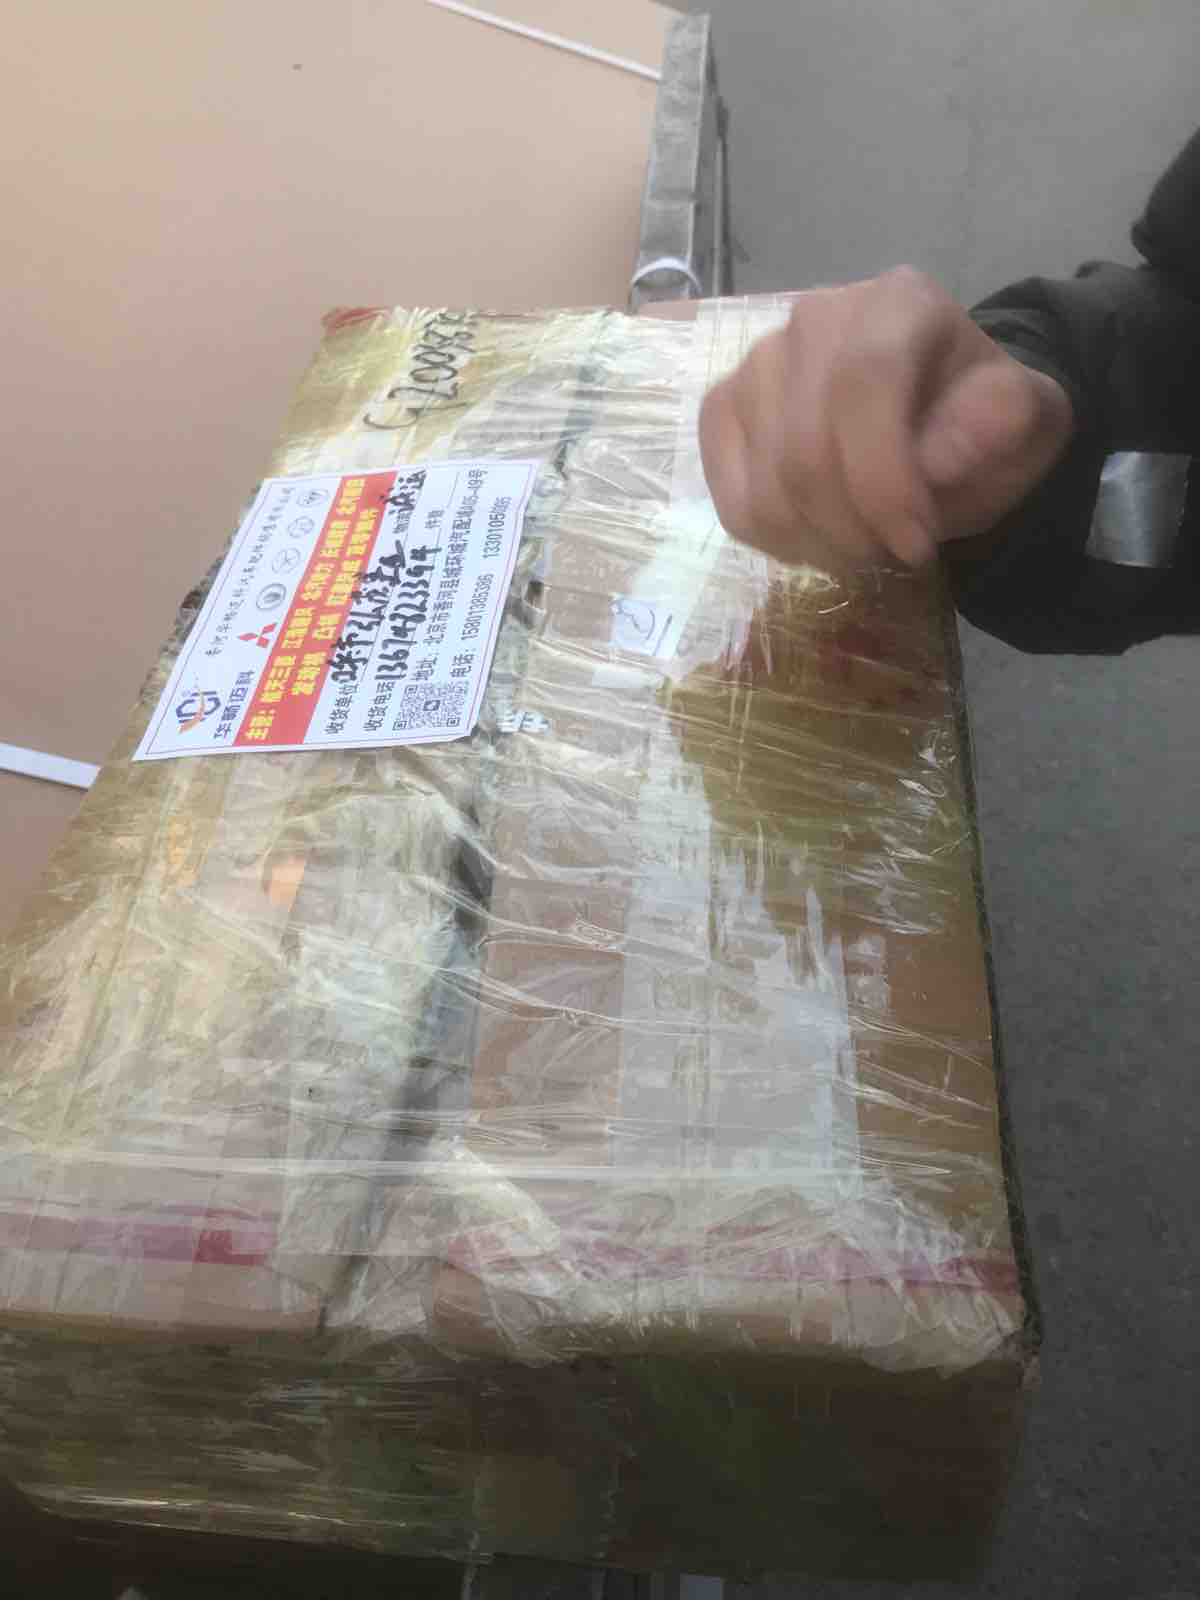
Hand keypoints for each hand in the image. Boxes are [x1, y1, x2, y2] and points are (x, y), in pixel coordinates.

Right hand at [698, 267, 1073, 570]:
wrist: (943, 419)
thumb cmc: (980, 420)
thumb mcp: (1022, 420)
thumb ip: (995, 425)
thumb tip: (937, 460)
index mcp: (897, 303)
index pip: (863, 386)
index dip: (883, 482)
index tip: (917, 546)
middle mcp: (814, 319)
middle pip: (804, 450)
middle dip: (854, 529)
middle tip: (896, 553)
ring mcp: (757, 364)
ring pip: (768, 487)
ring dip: (820, 542)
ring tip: (865, 543)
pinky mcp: (722, 412)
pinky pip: (734, 502)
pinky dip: (779, 541)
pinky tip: (821, 535)